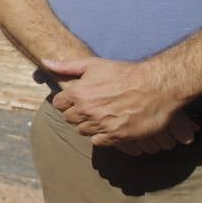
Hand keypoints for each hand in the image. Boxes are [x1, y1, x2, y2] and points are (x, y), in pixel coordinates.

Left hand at [42, 56, 194, 149]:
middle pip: (69, 119)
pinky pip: (97, 141)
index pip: (58, 104)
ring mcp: (101, 125)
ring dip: (88, 124)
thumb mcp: (94, 64)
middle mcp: (87, 111)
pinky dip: (101, 135)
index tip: (76, 98)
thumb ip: (67, 66)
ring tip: (101, 114)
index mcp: (78, 93)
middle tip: (90, 106)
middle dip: (76, 113)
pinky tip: (109, 124)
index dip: (66, 101)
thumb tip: (45, 62)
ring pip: (82, 130)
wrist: (156, 86)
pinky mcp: (116, 136)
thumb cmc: (124, 73)